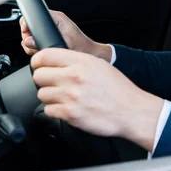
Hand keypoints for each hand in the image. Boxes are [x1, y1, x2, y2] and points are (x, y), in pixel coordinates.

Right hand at [20, 10, 110, 61]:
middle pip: (29, 28)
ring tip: (41, 50)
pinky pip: (35, 43)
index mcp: (56, 18)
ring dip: (31, 46)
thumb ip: (45, 40)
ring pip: (30, 37)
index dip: (26, 26)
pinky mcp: (49, 39)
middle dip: (28, 39)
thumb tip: (29, 41)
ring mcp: (49, 32)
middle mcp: (52, 23)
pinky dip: (35, 49)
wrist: (90, 53)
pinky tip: (43, 53)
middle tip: (34, 46)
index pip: (33, 16)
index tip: (27, 34)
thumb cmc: (82, 46)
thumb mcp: (64, 42)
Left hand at [32, 48, 162, 151]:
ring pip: (41, 94)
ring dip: (51, 96)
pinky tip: (70, 108)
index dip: (39, 62)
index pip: (44, 56)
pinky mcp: (69, 114)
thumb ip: (77, 61)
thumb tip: (55, 62)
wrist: (131, 111)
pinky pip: (48, 110)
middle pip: (38, 75)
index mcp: (82, 62)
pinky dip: (56, 110)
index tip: (41, 66)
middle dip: (44, 80)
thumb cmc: (119, 90)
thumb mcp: (100, 65)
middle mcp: (74, 77)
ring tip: (66, 98)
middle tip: (55, 84)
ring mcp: (71, 96)